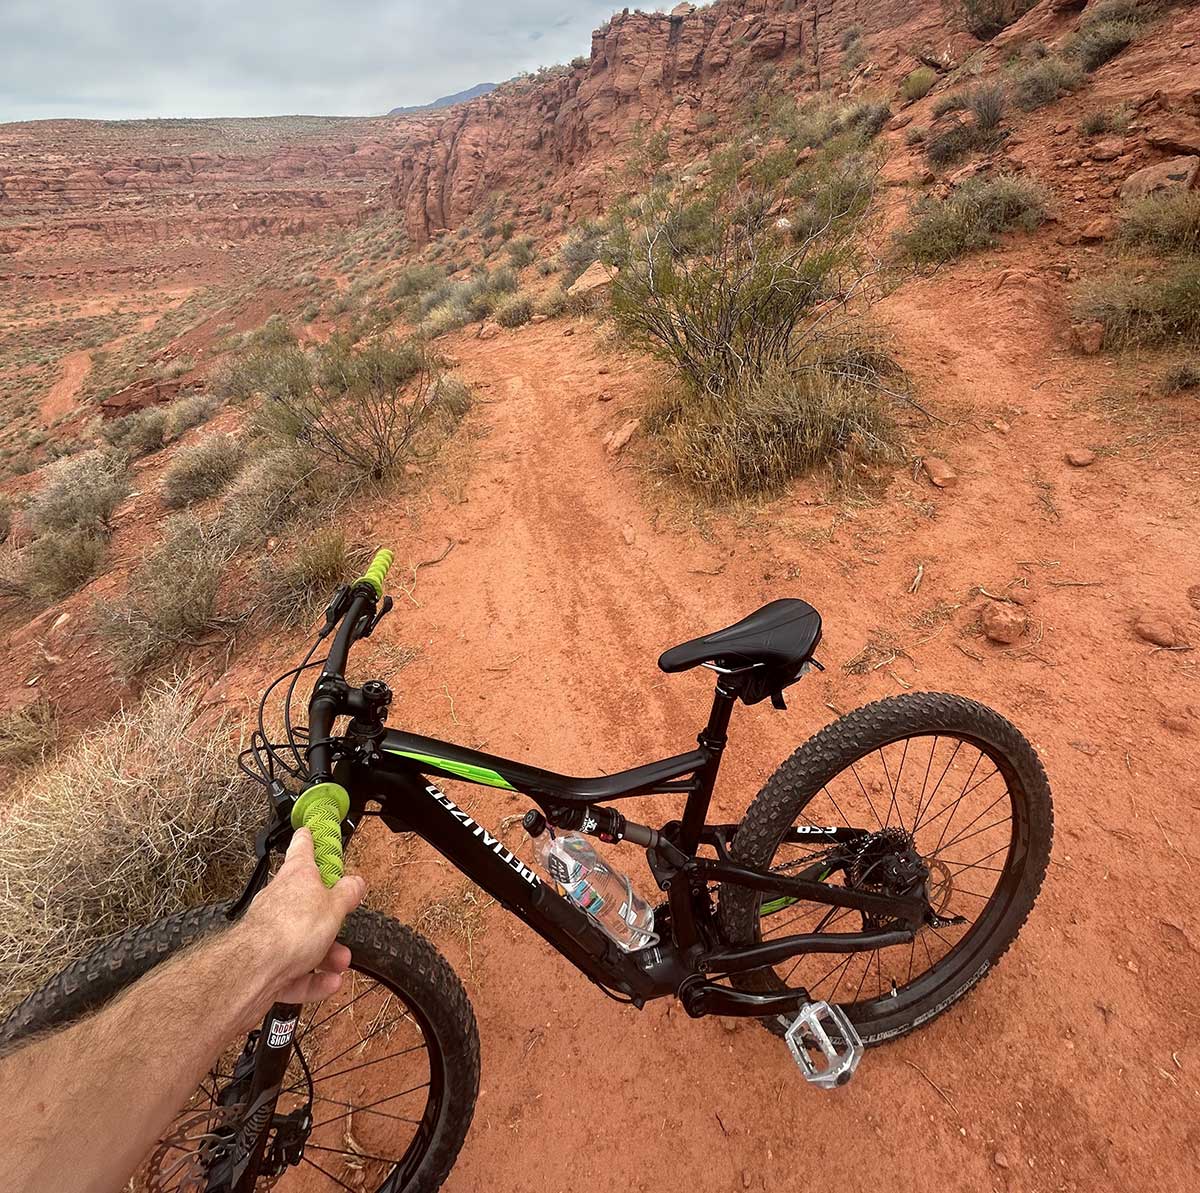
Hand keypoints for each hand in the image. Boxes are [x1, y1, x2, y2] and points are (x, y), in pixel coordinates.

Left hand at [239, 828, 366, 1004]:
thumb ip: (347, 894)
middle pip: (308, 903)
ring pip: (304, 941)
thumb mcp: (334, 906)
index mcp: (297, 876)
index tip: (312, 832)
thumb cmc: (287, 930)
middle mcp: (280, 901)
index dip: (310, 839)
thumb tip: (356, 882)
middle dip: (330, 918)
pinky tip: (328, 982)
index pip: (302, 848)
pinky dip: (314, 979)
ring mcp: (271, 935)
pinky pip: (296, 972)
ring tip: (340, 962)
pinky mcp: (266, 966)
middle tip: (343, 920)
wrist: (255, 970)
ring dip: (327, 953)